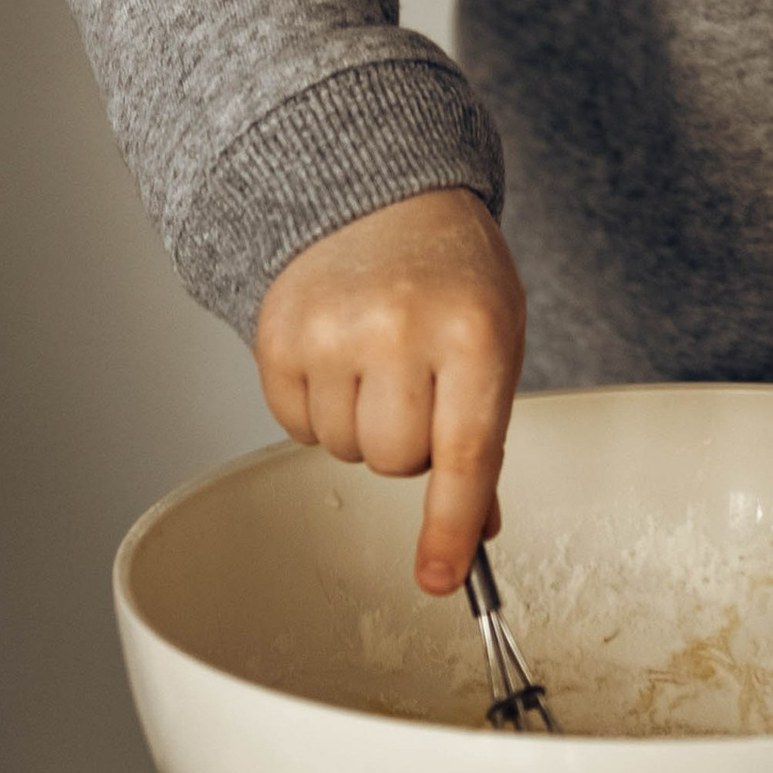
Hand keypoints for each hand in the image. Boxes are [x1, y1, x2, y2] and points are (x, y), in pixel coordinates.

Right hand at [254, 188, 528, 595]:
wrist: (380, 194)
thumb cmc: (451, 274)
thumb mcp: (495, 339)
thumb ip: (485, 433)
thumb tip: (476, 529)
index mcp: (474, 334)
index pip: (463, 457)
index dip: (448, 528)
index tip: (439, 579)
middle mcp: (400, 331)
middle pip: (396, 463)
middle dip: (409, 444)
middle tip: (419, 385)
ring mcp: (331, 331)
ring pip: (343, 452)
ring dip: (361, 426)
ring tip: (377, 360)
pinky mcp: (277, 335)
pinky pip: (295, 427)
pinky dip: (318, 410)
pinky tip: (338, 357)